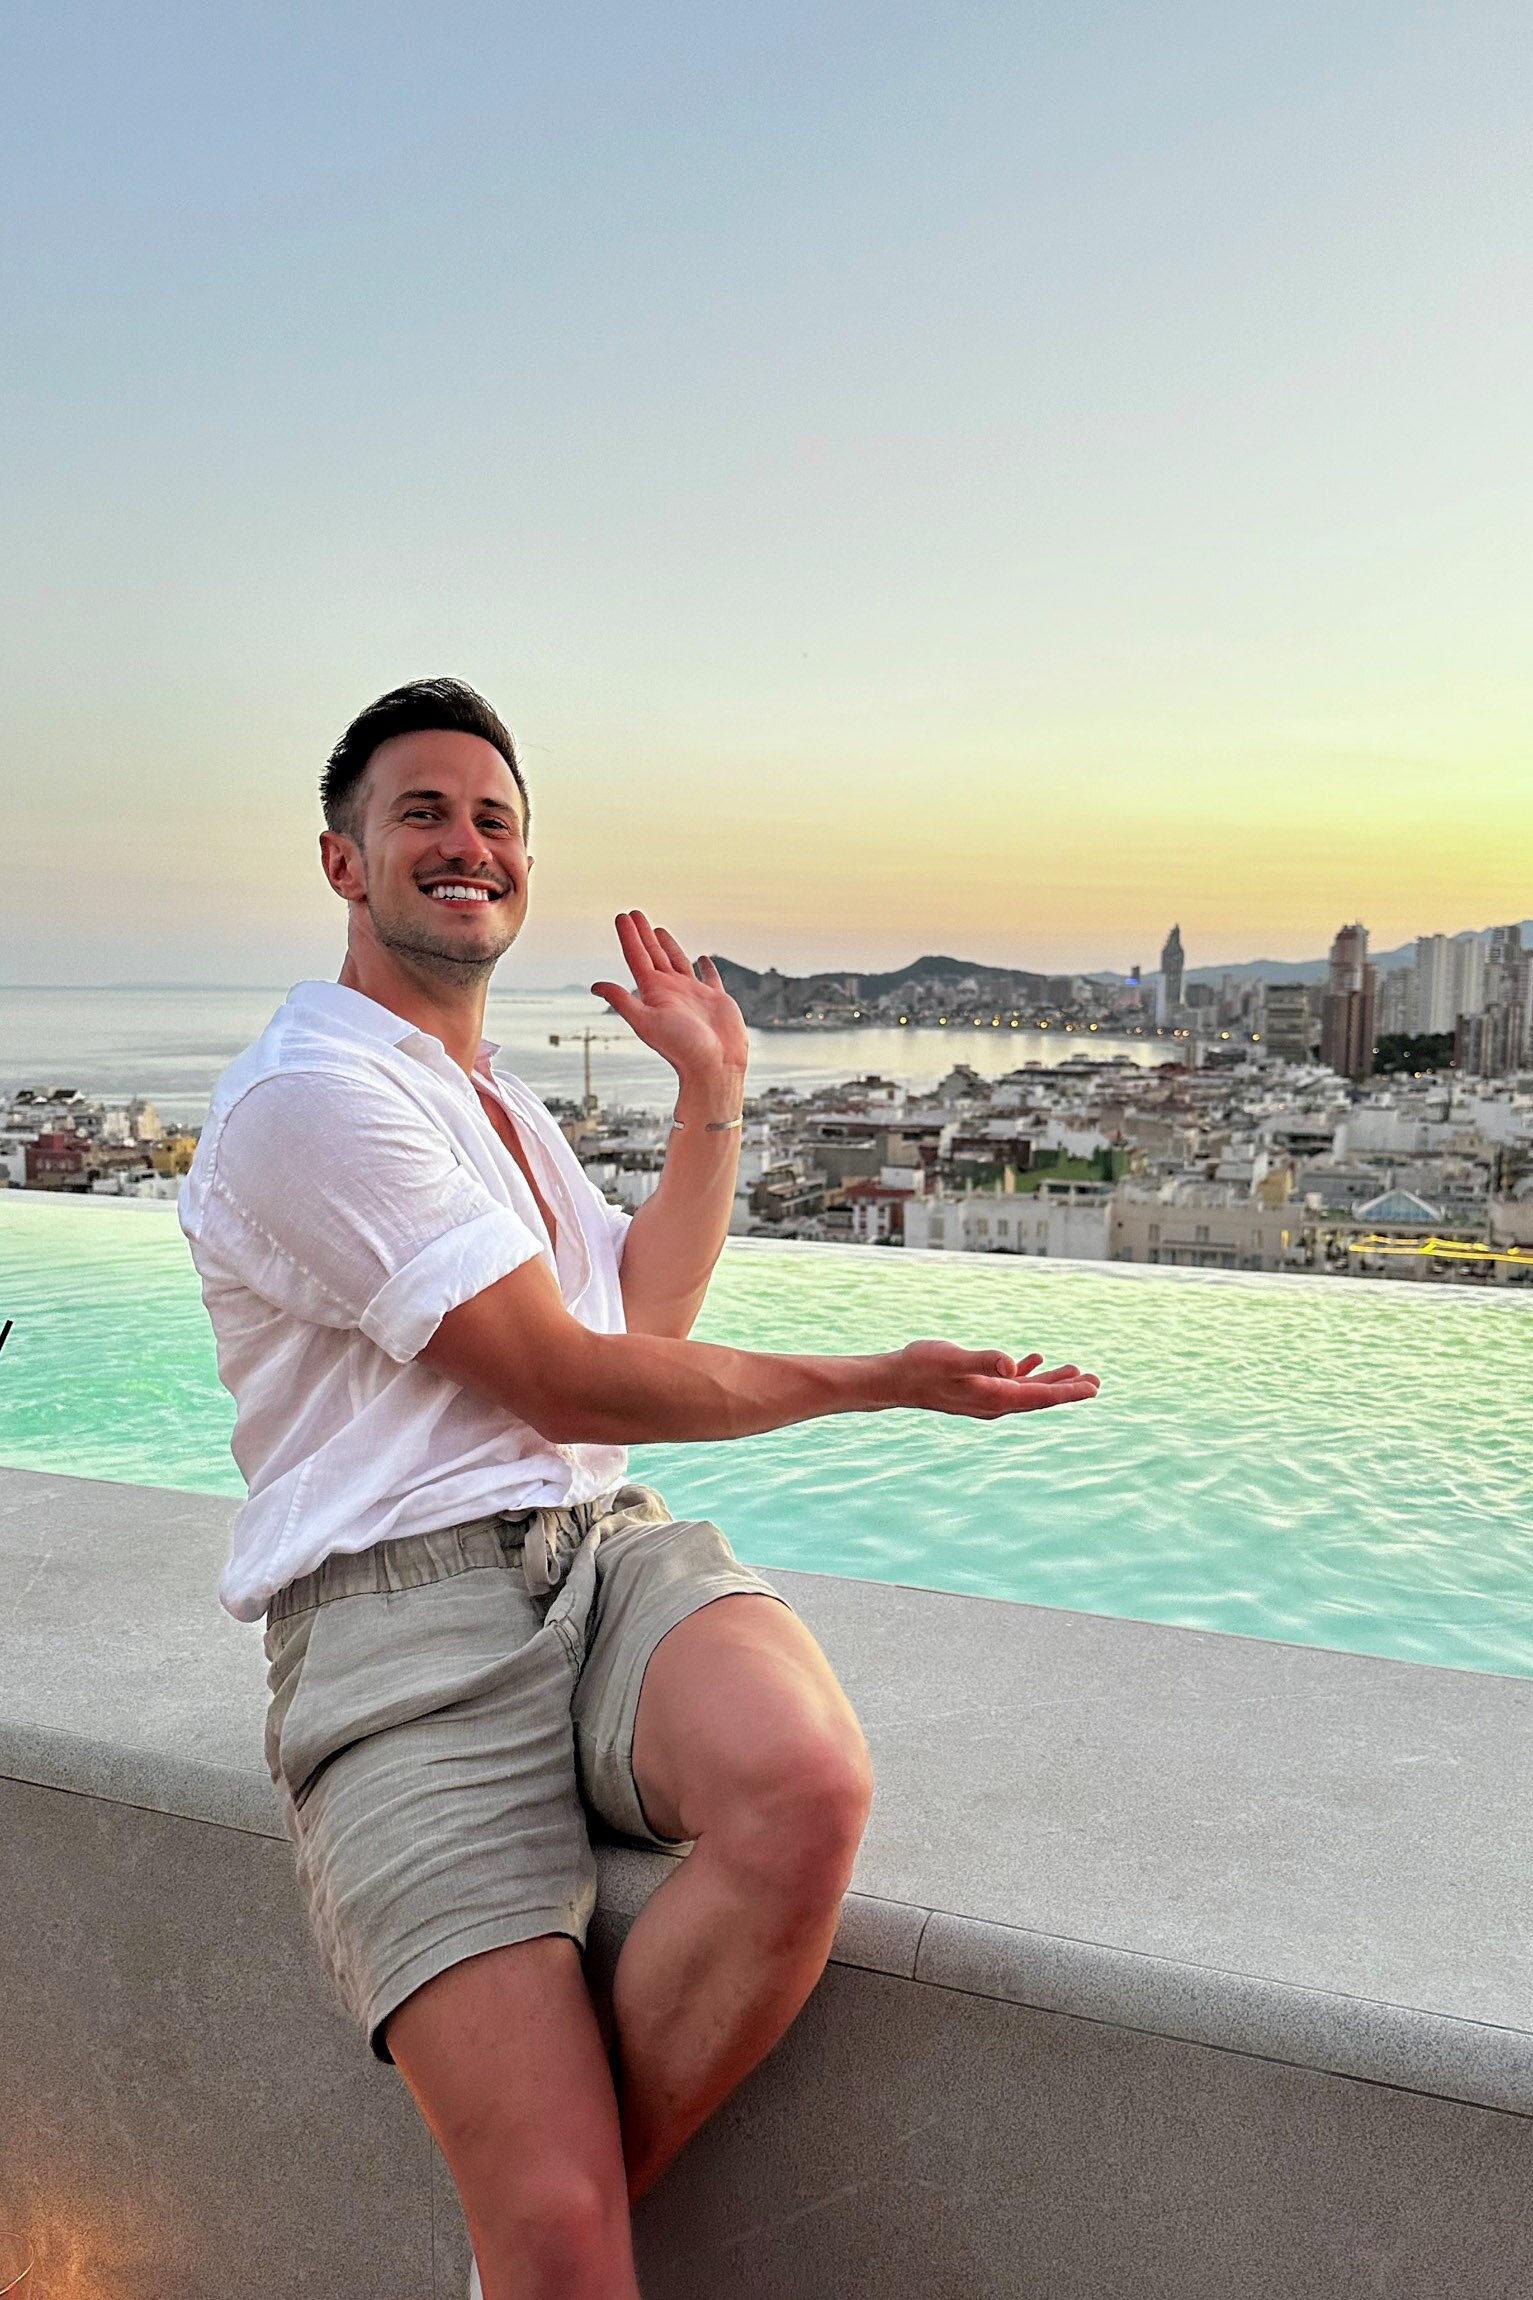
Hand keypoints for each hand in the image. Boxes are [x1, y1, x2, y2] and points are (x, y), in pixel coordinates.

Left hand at [592, 911, 749, 1081]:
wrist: (715, 1068)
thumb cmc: (682, 1048)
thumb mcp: (647, 1022)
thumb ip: (622, 1002)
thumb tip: (594, 986)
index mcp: (655, 993)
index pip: (637, 957)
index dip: (629, 936)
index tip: (623, 916)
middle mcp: (672, 991)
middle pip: (653, 955)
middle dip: (644, 934)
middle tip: (635, 913)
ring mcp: (694, 995)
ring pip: (678, 963)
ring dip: (668, 946)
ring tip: (659, 930)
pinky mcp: (716, 1000)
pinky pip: (710, 977)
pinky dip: (707, 967)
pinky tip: (703, 958)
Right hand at [890, 1340, 1100, 1419]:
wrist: (894, 1381)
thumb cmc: (921, 1367)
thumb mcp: (954, 1359)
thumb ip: (984, 1360)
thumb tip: (1012, 1363)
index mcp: (994, 1398)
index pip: (1040, 1396)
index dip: (1068, 1392)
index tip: (1093, 1388)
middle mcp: (994, 1403)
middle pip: (1039, 1397)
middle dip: (1067, 1389)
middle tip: (1095, 1382)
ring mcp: (985, 1398)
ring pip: (1027, 1390)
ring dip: (1050, 1381)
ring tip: (1074, 1371)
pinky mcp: (976, 1389)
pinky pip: (1009, 1383)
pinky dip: (1025, 1373)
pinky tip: (1032, 1360)